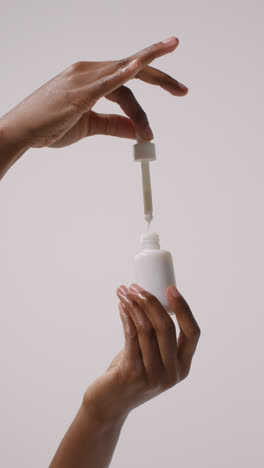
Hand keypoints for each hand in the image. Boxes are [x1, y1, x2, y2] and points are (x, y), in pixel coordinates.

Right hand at [0, 37, 186, 150]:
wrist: (23, 130)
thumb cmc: (50, 126)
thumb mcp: (89, 126)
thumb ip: (113, 125)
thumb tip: (136, 131)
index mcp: (92, 78)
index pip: (128, 82)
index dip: (147, 99)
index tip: (155, 124)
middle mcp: (90, 71)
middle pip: (134, 68)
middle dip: (161, 78)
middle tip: (182, 90)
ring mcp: (84, 78)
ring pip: (126, 74)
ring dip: (154, 81)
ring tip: (177, 87)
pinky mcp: (78, 92)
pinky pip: (105, 81)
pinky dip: (123, 73)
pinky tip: (139, 66)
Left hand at [83, 283, 199, 424]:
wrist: (108, 403)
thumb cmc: (131, 372)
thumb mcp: (151, 357)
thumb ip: (156, 337)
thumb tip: (150, 297)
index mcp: (183, 366)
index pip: (192, 333)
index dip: (184, 308)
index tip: (171, 288)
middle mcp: (172, 373)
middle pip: (166, 327)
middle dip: (151, 301)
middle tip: (136, 286)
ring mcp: (153, 375)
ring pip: (146, 329)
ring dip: (134, 305)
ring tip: (124, 291)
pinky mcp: (133, 374)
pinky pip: (131, 336)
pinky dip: (126, 316)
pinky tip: (121, 306)